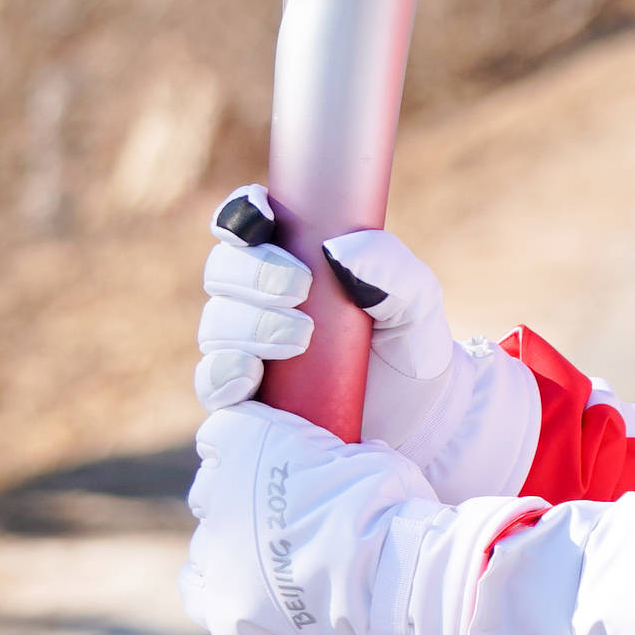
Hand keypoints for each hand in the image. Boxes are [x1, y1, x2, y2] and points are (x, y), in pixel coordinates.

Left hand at [178, 402, 435, 634]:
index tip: (279, 461)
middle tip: (287, 515)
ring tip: (284, 562)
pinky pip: (198, 592)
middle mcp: (216, 493)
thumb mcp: (369, 456)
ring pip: (209, 542)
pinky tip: (249, 594)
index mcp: (247, 442)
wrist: (387, 573)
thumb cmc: (387, 506)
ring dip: (237, 547)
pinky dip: (218, 593)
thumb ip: (338, 456)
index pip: (221, 434)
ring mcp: (215, 552)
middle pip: (209, 491)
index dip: (249, 447)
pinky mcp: (222, 604)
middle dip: (240, 500)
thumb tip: (353, 461)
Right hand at [195, 185, 459, 448]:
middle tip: (298, 288)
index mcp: (293, 263)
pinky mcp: (245, 402)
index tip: (262, 216)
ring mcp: (247, 352)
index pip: (246, 226)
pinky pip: (212, 384)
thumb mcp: (418, 305)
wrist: (422, 420)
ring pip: (216, 326)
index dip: (241, 214)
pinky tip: (249, 375)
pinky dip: (223, 374)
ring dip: (249, 325)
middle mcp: (259, 304)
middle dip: (253, 274)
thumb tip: (341, 248)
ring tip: (300, 338)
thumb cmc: (409, 349)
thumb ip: (394, 270)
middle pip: (223, 273)